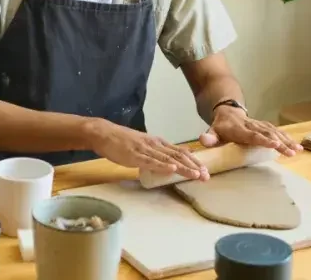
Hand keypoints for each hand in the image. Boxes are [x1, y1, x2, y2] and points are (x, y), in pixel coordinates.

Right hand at [85, 119, 207, 180]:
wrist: (104, 134)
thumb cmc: (122, 142)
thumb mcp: (143, 146)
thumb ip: (155, 154)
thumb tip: (168, 163)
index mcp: (158, 143)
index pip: (180, 152)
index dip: (193, 161)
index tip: (205, 171)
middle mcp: (155, 144)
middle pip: (178, 156)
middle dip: (193, 166)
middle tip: (206, 176)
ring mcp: (145, 149)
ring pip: (167, 159)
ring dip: (183, 168)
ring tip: (195, 175)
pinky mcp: (134, 155)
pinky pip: (150, 162)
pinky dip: (162, 166)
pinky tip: (172, 170)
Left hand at [200, 106, 302, 156]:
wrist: (227, 111)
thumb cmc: (220, 127)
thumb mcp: (212, 131)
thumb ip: (209, 137)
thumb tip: (203, 139)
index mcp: (239, 129)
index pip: (252, 135)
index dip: (263, 139)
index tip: (274, 144)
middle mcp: (251, 125)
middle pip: (267, 133)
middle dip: (280, 142)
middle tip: (290, 152)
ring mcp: (259, 124)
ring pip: (275, 131)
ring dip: (287, 141)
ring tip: (297, 150)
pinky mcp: (265, 125)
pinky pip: (278, 131)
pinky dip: (287, 137)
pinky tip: (296, 146)